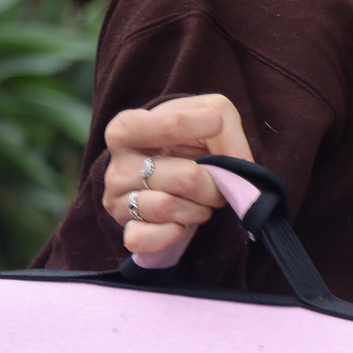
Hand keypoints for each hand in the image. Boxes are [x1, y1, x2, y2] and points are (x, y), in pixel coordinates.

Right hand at [103, 94, 252, 257]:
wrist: (169, 167)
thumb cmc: (189, 136)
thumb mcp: (209, 113)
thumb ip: (226, 129)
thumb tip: (236, 166)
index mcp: (127, 128)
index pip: (173, 126)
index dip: (206, 127)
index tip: (216, 124)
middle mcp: (116, 165)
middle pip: (186, 179)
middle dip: (213, 185)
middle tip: (215, 182)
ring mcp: (118, 200)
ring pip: (169, 209)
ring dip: (198, 209)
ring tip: (199, 200)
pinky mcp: (127, 231)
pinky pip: (148, 239)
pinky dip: (174, 233)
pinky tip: (181, 223)